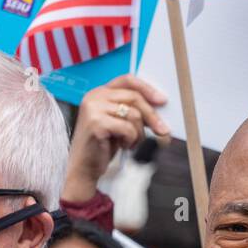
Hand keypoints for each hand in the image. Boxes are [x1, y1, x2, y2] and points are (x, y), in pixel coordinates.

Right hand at [62, 75, 168, 203]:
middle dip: (152, 116)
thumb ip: (131, 109)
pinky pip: (128, 128)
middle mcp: (94, 96)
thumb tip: (159, 105)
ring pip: (134, 114)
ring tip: (131, 143)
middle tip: (163, 131)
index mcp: (100, 92)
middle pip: (134, 97)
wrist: (84, 167)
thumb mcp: (119, 122)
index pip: (127, 80)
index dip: (147, 89)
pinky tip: (123, 146)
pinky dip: (131, 140)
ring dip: (139, 133)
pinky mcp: (96, 123)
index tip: (162, 100)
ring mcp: (93, 108)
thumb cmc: (103, 146)